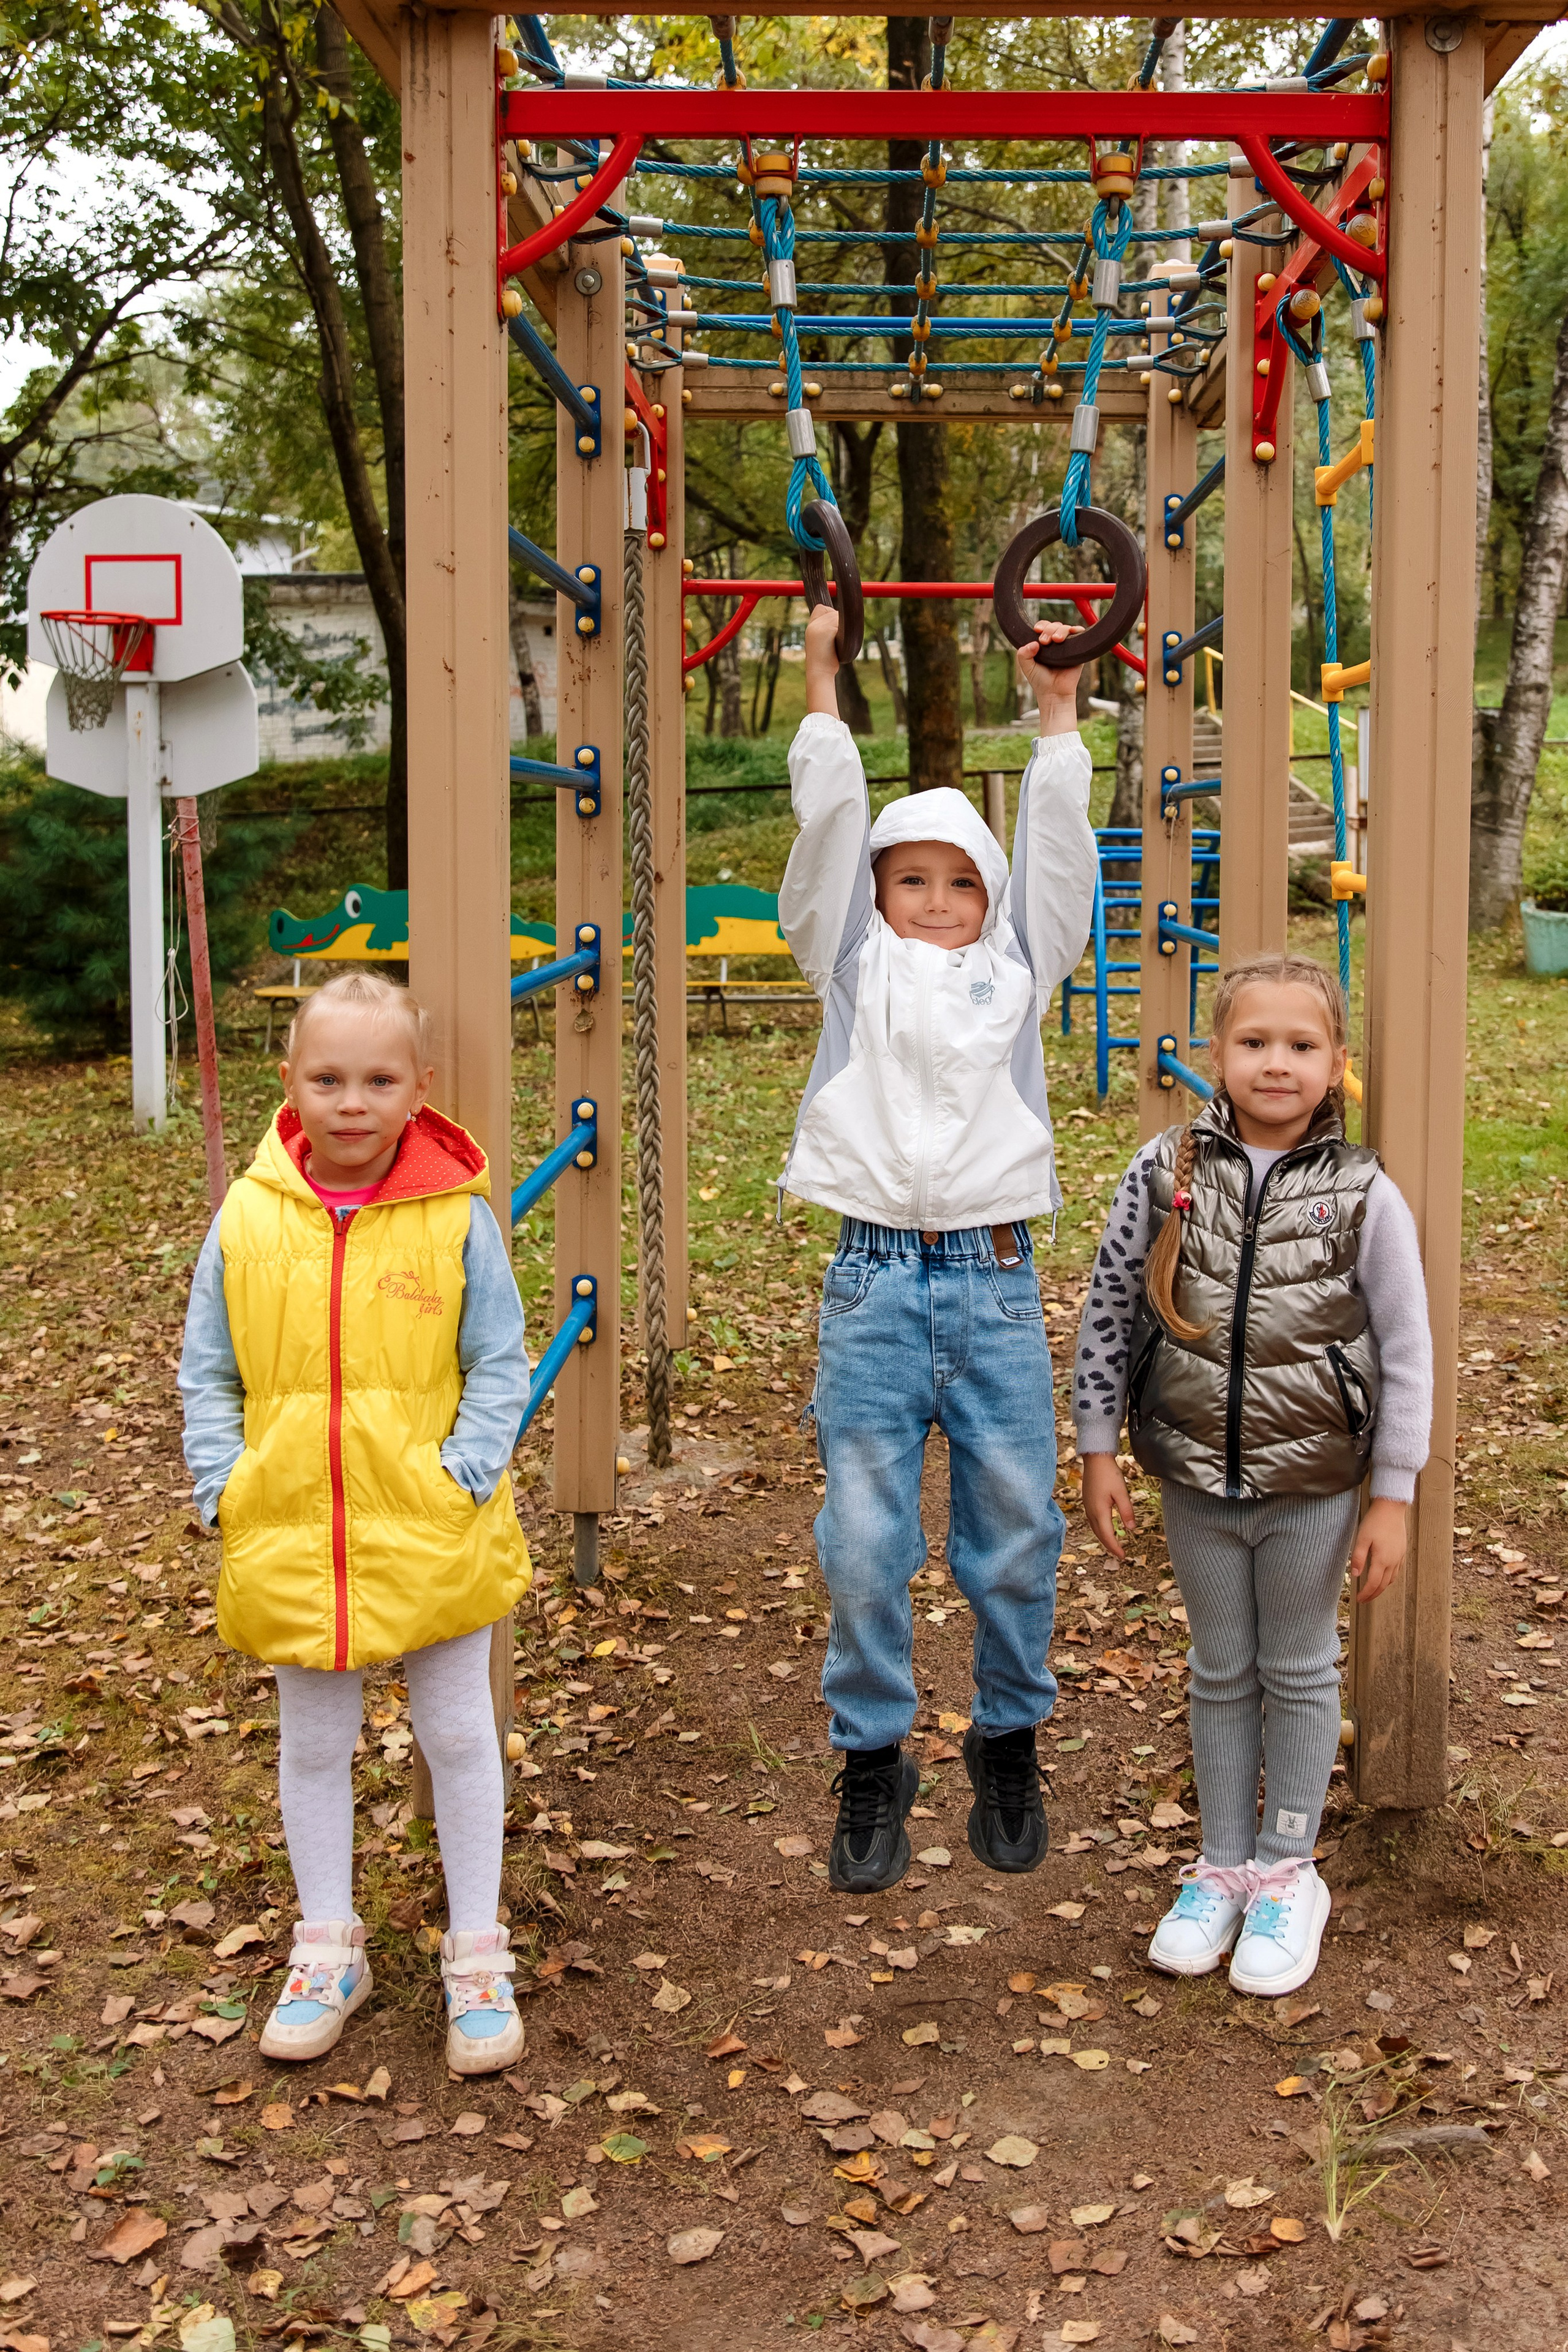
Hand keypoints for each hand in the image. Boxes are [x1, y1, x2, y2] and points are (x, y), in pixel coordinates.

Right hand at [803, 598, 841, 715]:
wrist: (819, 673)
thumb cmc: (824, 660)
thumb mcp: (821, 642)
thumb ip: (827, 629)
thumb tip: (840, 619)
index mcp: (811, 627)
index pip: (821, 608)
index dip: (829, 614)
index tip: (832, 630)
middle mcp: (814, 625)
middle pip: (833, 611)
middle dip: (838, 623)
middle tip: (836, 640)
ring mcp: (819, 627)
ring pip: (838, 616)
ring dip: (843, 627)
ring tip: (838, 643)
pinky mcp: (826, 630)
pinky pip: (840, 623)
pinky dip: (844, 632)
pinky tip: (839, 643)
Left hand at [1017, 620, 1083, 734]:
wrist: (1054, 693)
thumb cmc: (1040, 681)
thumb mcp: (1027, 667)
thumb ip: (1023, 654)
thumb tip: (1033, 643)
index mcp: (1043, 644)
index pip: (1043, 627)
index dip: (1041, 625)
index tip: (1036, 630)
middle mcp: (1056, 643)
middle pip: (1054, 626)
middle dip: (1049, 629)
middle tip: (1044, 641)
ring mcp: (1067, 645)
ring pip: (1066, 628)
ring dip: (1061, 630)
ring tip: (1056, 640)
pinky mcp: (1078, 650)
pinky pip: (1080, 634)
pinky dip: (1077, 630)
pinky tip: (1073, 632)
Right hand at [1081, 1451, 1135, 1561]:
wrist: (1095, 1459)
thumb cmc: (1109, 1474)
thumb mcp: (1122, 1493)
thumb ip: (1127, 1512)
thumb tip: (1132, 1529)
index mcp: (1099, 1511)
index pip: (1107, 1536)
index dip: (1115, 1548)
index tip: (1123, 1556)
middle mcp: (1091, 1512)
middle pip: (1100, 1535)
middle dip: (1109, 1546)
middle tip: (1120, 1554)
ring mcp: (1087, 1507)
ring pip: (1095, 1529)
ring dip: (1104, 1538)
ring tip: (1114, 1544)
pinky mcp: (1087, 1502)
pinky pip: (1093, 1521)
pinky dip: (1100, 1529)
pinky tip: (1106, 1528)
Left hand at [1350, 1496, 1407, 1603]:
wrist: (1391, 1508)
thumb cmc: (1375, 1521)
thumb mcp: (1362, 1538)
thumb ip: (1358, 1557)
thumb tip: (1354, 1575)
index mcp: (1382, 1559)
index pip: (1373, 1583)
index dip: (1366, 1594)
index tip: (1358, 1599)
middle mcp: (1393, 1561)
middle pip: (1383, 1585)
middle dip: (1373, 1594)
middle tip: (1364, 1599)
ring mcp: (1399, 1557)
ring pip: (1391, 1579)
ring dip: (1381, 1588)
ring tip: (1372, 1591)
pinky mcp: (1401, 1552)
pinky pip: (1396, 1571)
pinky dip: (1389, 1578)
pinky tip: (1383, 1576)